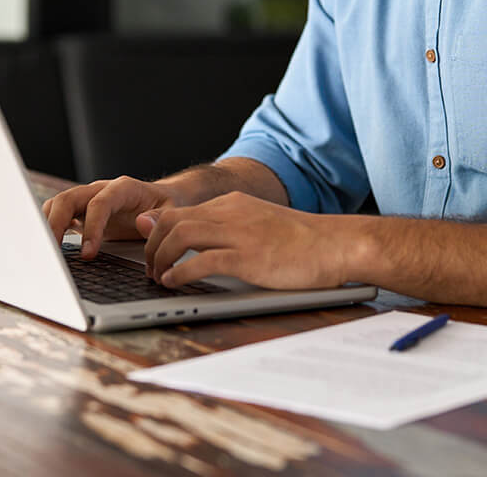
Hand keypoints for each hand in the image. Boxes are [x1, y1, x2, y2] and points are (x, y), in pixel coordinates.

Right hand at [42, 176, 179, 257]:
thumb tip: (142, 223)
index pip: (99, 203)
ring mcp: (88, 200)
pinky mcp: (82, 214)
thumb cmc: (165, 205)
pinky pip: (59, 216)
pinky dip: (50, 230)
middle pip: (68, 199)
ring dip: (48, 226)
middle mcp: (100, 190)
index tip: (88, 254)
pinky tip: (49, 251)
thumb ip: (159, 217)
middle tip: (52, 254)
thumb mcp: (172, 210)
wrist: (161, 199)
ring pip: (58, 205)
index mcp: (122, 188)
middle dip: (56, 225)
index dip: (91, 227)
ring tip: (45, 253)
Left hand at [139, 192, 350, 290]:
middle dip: (151, 246)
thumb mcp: (259, 224)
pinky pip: (202, 261)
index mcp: (233, 204)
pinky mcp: (248, 257)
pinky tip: (175, 283)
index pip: (179, 211)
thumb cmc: (303, 241)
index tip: (151, 252)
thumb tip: (195, 238)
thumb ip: (226, 226)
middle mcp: (231, 213)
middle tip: (149, 269)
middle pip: (172, 220)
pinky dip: (181, 272)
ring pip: (180, 235)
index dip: (157, 233)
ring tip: (158, 278)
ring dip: (160, 258)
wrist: (336, 244)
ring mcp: (239, 233)